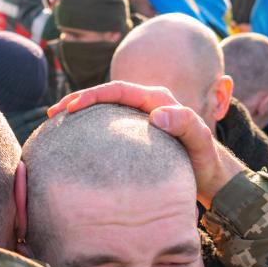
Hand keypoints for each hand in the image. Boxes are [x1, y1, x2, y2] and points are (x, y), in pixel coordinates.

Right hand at [49, 82, 246, 208]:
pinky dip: (90, 126)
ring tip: (57, 123)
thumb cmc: (206, 162)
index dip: (93, 95)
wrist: (213, 176)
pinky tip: (75, 139)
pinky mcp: (137, 132)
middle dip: (78, 99)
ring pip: (105, 108)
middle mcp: (149, 103)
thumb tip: (156, 115)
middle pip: (107, 95)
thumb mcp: (201, 143)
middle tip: (53, 113)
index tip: (71, 108)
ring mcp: (142, 117)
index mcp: (158, 99)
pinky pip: (109, 123)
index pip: (119, 90)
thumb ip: (186, 125)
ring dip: (81, 112)